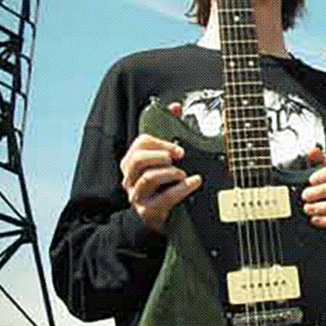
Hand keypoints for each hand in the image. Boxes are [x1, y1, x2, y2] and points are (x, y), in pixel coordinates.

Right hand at [120, 102, 201, 231]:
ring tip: (183, 172)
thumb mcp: (165, 157)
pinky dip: (182, 189)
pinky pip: (164, 198)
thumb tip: (175, 106)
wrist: (159, 219)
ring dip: (169, 172)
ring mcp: (138, 196)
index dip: (160, 142)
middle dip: (161, 154)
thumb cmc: (163, 185)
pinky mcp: (149, 211)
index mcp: (133, 162)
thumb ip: (170, 131)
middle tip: (180, 156)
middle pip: (138, 159)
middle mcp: (131, 178)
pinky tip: (194, 182)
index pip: (140, 144)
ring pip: (148, 178)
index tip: (178, 147)